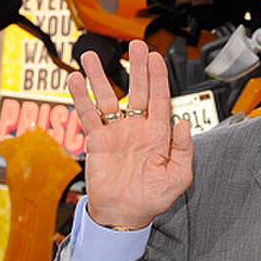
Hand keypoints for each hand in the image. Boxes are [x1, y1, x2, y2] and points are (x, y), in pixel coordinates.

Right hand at [68, 40, 192, 228]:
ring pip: (108, 97)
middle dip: (136, 67)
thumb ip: (184, 150)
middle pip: (137, 90)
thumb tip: (184, 123)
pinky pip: (88, 115)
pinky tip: (76, 80)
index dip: (158, 77)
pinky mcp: (97, 141)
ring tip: (90, 56)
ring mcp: (116, 132)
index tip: (155, 57)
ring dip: (100, 76)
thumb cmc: (151, 199)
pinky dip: (81, 97)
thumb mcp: (178, 177)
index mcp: (158, 135)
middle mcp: (137, 128)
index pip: (160, 99)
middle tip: (135, 45)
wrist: (123, 216)